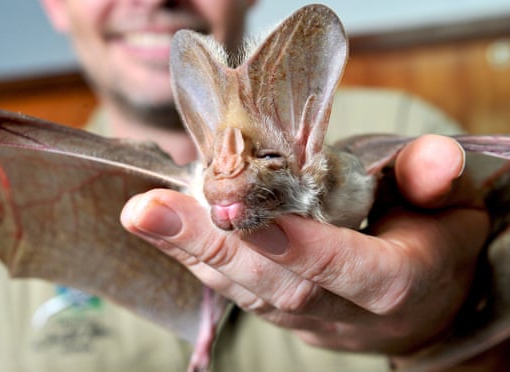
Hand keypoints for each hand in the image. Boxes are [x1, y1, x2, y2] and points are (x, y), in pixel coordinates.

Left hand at [121, 135, 487, 353]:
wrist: (425, 303)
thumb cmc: (437, 241)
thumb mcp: (452, 206)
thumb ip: (436, 181)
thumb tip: (435, 158)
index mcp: (400, 283)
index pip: (353, 272)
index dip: (304, 249)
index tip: (249, 217)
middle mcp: (346, 311)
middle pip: (280, 287)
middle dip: (215, 246)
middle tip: (151, 211)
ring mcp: (308, 319)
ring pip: (247, 292)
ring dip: (192, 251)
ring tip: (144, 214)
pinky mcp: (281, 314)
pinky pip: (236, 291)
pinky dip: (197, 258)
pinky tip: (165, 228)